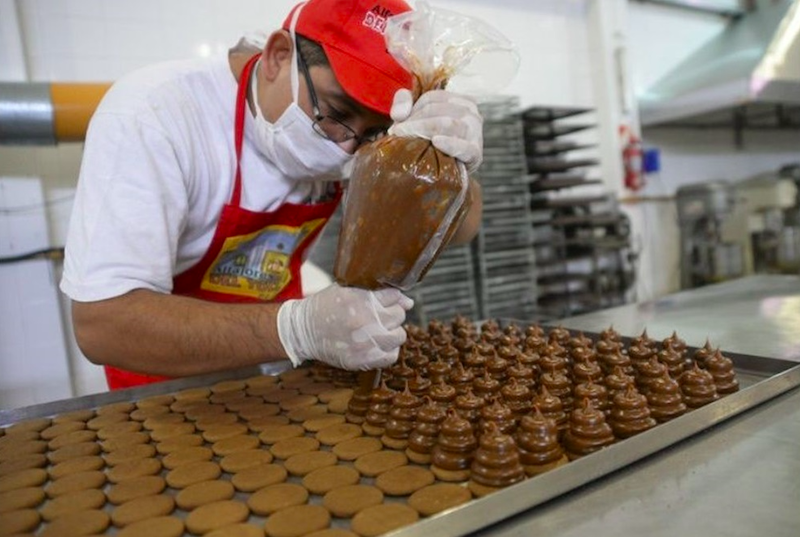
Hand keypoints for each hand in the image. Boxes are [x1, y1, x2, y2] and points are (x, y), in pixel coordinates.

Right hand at [277, 283, 413, 370]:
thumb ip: (376, 293)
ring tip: (379, 330)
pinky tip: (377, 344)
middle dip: (392, 313)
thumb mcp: (346, 289)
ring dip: (392, 332)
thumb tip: (408, 302)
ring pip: (399, 336)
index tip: (388, 301)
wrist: (302, 331)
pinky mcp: (361, 360)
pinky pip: (391, 356)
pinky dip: (388, 350)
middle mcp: (365, 321)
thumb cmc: (324, 307)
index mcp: (360, 300)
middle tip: (380, 316)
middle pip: (399, 315)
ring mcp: (364, 343)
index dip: (393, 298)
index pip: (394, 296)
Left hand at [388, 89, 483, 173]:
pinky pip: (464, 146)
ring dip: (423, 131)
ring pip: (448, 124)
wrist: (444, 174)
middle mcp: (471, 114)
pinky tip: (436, 142)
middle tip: (397, 133)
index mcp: (460, 101)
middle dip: (415, 122)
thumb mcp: (414, 117)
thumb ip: (403, 103)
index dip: (412, 110)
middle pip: (438, 110)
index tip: (399, 124)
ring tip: (408, 140)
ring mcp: (476, 133)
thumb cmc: (428, 142)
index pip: (432, 98)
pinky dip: (450, 144)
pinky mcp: (476, 154)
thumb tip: (399, 114)